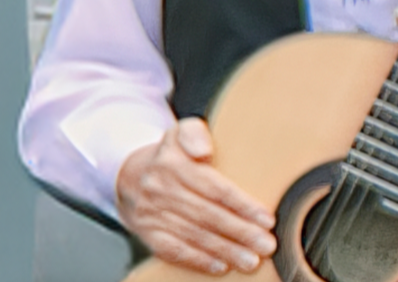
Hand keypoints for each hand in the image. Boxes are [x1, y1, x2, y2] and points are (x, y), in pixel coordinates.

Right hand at [116, 117, 275, 274]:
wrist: (131, 176)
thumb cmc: (170, 154)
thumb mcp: (181, 131)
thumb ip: (195, 134)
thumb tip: (204, 150)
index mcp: (174, 163)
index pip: (214, 188)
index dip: (242, 205)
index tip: (266, 218)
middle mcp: (162, 190)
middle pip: (208, 215)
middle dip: (241, 233)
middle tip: (266, 244)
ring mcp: (154, 215)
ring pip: (195, 236)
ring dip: (226, 251)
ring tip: (251, 260)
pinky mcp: (149, 235)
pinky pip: (175, 251)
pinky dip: (199, 261)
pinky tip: (221, 266)